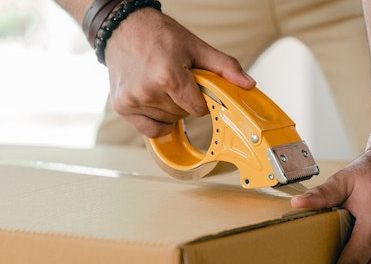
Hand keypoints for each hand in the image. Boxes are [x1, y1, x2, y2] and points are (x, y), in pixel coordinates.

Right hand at [104, 9, 254, 137]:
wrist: (123, 28)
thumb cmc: (158, 35)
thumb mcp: (196, 47)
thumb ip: (224, 67)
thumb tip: (248, 84)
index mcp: (168, 76)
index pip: (198, 109)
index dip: (202, 100)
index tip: (196, 87)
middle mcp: (148, 91)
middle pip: (182, 115)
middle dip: (185, 102)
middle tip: (177, 81)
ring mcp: (133, 100)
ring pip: (167, 122)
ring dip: (170, 109)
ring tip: (162, 86)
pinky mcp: (122, 107)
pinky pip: (149, 130)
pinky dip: (157, 121)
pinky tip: (156, 103)